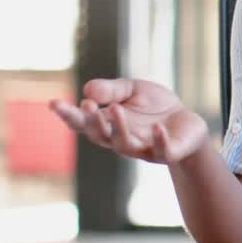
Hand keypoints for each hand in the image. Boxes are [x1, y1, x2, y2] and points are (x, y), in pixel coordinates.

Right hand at [49, 78, 207, 164]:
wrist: (187, 123)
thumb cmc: (154, 107)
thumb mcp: (132, 90)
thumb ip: (111, 90)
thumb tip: (87, 90)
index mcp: (108, 124)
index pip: (83, 122)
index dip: (68, 114)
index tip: (53, 102)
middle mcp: (121, 140)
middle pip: (99, 135)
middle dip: (91, 121)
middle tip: (85, 105)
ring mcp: (143, 148)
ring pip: (125, 144)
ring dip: (118, 128)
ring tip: (116, 108)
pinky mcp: (167, 152)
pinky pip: (161, 150)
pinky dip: (158, 140)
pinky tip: (157, 127)